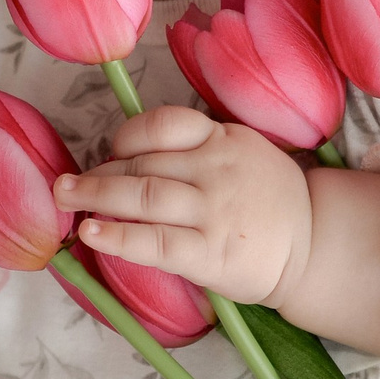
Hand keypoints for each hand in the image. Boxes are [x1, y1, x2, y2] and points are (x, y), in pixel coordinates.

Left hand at [57, 106, 313, 308]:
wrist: (315, 245)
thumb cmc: (269, 200)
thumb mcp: (243, 153)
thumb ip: (198, 148)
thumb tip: (131, 156)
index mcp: (223, 139)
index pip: (165, 125)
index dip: (128, 136)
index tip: (112, 152)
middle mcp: (215, 170)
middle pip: (143, 164)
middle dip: (99, 174)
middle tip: (66, 185)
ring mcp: (213, 211)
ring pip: (142, 196)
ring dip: (95, 197)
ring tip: (65, 199)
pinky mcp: (209, 253)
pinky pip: (153, 242)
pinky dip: (116, 237)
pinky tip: (90, 235)